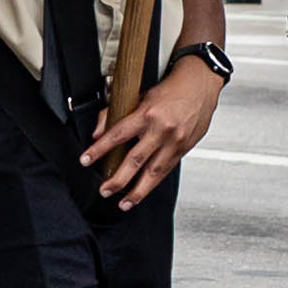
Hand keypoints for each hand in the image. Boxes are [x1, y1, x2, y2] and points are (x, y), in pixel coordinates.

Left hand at [84, 55, 223, 208]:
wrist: (201, 84)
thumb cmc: (171, 89)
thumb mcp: (140, 95)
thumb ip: (117, 113)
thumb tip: (98, 131)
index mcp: (147, 114)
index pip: (117, 135)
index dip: (99, 149)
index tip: (86, 160)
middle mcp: (162, 130)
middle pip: (135, 160)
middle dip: (118, 179)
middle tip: (105, 190)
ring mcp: (175, 141)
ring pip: (154, 173)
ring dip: (138, 191)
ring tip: (124, 203)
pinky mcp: (184, 149)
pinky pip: (166, 171)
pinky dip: (153, 183)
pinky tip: (144, 191)